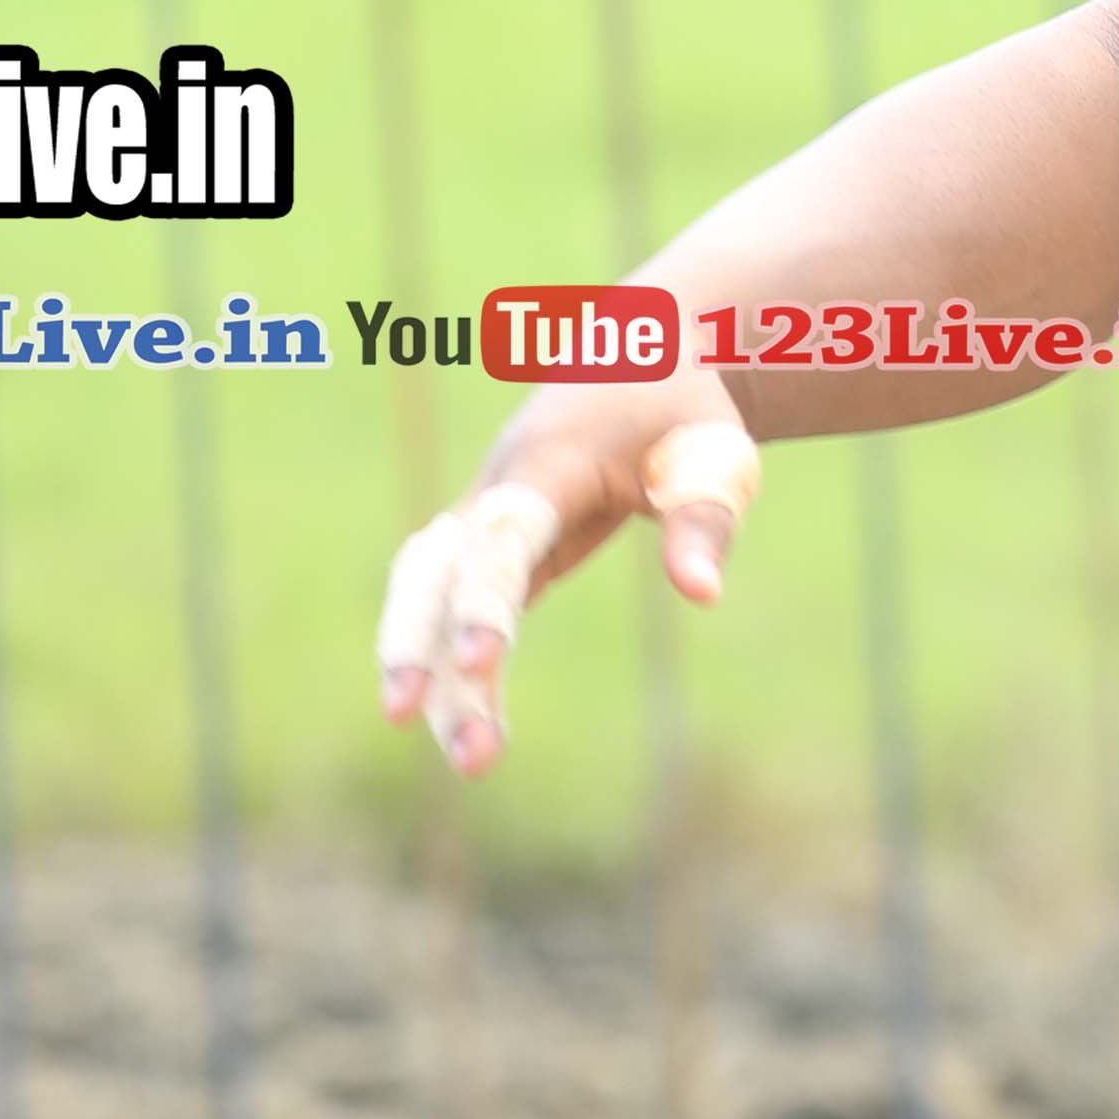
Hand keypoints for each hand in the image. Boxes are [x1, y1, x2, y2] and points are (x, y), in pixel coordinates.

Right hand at [371, 364, 762, 775]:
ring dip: (433, 674)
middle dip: (414, 640)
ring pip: (428, 597)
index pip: (504, 536)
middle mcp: (496, 492)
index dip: (485, 598)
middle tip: (406, 716)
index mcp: (547, 463)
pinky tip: (478, 734)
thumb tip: (702, 593)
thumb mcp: (712, 450)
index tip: (479, 663)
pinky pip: (455, 612)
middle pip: (431, 568)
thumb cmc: (681, 405)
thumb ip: (704, 518)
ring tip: (473, 762)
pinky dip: (459, 671)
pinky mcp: (491, 549)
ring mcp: (483, 518)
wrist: (638, 356)